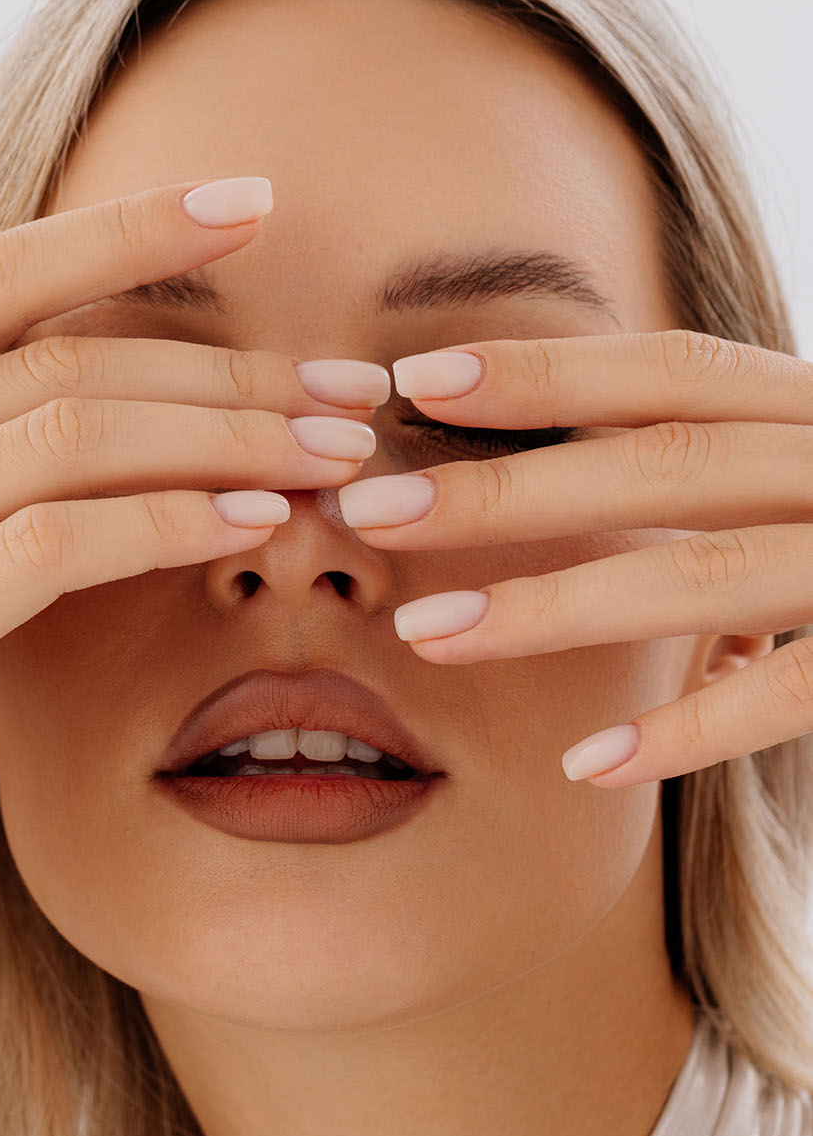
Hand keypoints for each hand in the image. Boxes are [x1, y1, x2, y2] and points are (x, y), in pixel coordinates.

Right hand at [0, 178, 386, 998]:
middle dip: (230, 363)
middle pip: (64, 356)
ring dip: (227, 437)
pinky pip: (54, 545)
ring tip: (334, 451)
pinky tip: (253, 522)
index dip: (131, 228)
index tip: (254, 203)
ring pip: (72, 434)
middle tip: (352, 384)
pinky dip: (169, 523)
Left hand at [335, 330, 812, 787]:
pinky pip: (785, 697)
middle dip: (504, 491)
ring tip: (427, 635)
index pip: (669, 375)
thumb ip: (725, 466)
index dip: (546, 372)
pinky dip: (686, 730)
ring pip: (702, 576)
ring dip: (554, 608)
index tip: (416, 378)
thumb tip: (576, 477)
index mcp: (811, 410)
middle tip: (368, 512)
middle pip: (659, 466)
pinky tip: (582, 763)